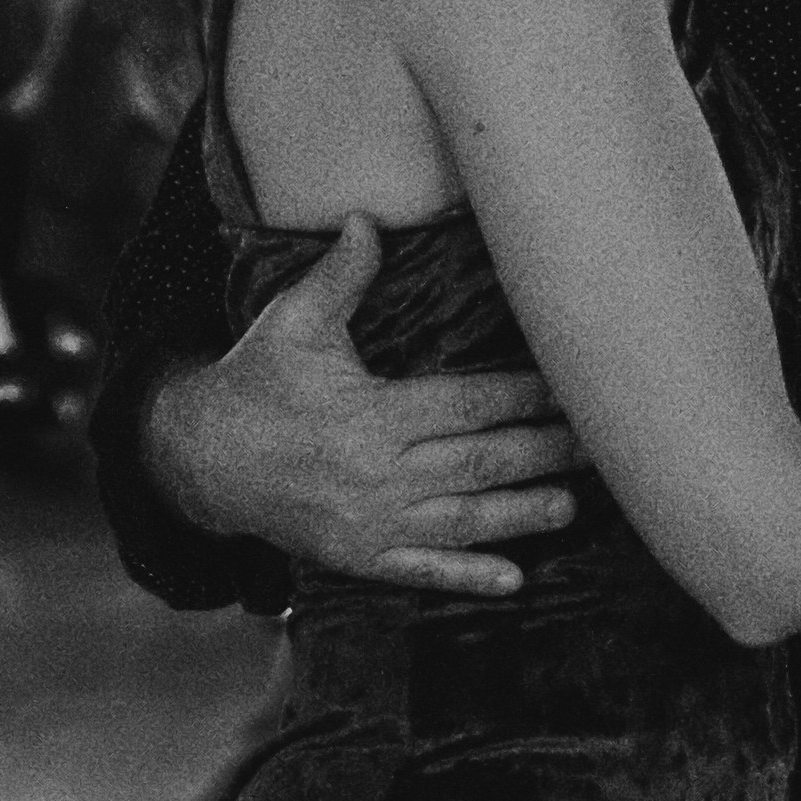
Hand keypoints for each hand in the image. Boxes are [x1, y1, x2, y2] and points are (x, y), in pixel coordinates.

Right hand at [149, 213, 580, 598]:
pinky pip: (422, 571)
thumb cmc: (253, 383)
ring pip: (463, 520)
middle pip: (480, 462)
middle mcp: (379, 474)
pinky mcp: (360, 557)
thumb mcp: (290, 322)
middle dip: (542, 453)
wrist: (202, 461)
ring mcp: (371, 523)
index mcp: (372, 414)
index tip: (569, 388)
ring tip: (570, 506)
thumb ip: (338, 277)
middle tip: (597, 446)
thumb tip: (366, 220)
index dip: (523, 396)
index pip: (468, 404)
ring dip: (521, 515)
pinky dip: (467, 576)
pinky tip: (512, 580)